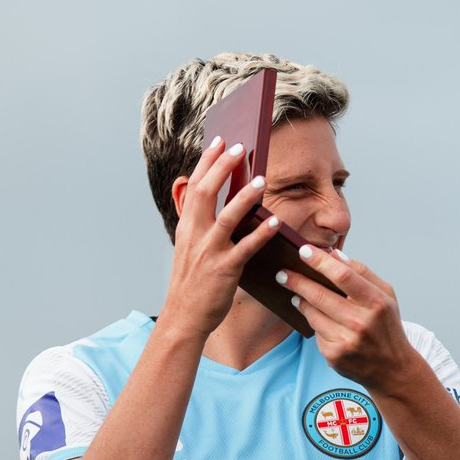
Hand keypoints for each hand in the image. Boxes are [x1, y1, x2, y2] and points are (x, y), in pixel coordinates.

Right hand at [158, 137, 281, 340]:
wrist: (185, 317)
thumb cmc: (192, 283)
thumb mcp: (189, 248)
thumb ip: (200, 224)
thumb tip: (217, 200)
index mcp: (187, 227)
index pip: (195, 186)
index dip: (207, 162)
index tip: (219, 141)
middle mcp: (195, 235)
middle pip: (207, 193)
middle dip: (222, 167)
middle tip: (239, 147)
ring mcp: (209, 252)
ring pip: (227, 217)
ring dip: (244, 196)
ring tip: (261, 180)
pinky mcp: (225, 270)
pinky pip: (246, 248)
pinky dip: (260, 233)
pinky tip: (274, 222)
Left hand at [275, 246, 412, 387]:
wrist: (392, 369)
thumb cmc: (386, 326)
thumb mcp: (386, 295)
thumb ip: (362, 272)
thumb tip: (334, 255)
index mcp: (375, 303)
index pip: (343, 276)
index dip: (320, 262)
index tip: (303, 251)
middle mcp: (360, 323)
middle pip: (320, 295)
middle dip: (297, 281)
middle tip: (282, 273)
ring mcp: (346, 341)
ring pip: (312, 314)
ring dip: (301, 301)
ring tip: (296, 294)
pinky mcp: (334, 356)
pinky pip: (315, 332)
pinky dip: (314, 323)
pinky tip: (316, 319)